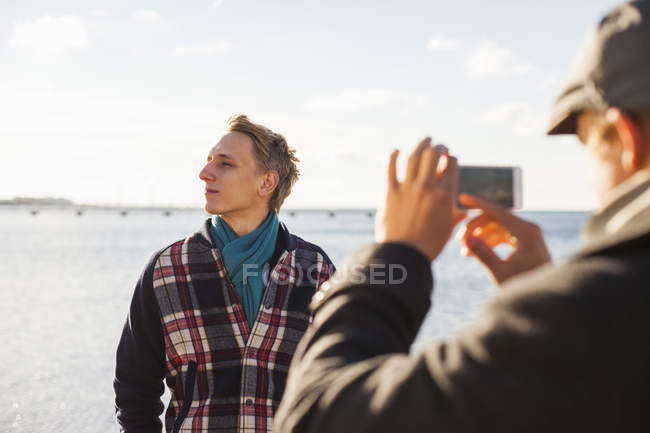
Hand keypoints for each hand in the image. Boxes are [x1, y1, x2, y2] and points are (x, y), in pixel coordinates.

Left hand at [375, 137, 466, 261]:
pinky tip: (396, 151)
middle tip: (438, 145)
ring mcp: (408, 189)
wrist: (404, 255)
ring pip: (414, 157)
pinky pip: (391, 169)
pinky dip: (393, 157)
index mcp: (446, 196)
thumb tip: (464, 213)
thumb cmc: (428, 246)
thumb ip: (454, 217)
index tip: (450, 157)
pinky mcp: (390, 193)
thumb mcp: (447, 230)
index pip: (451, 167)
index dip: (452, 158)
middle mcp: (428, 188)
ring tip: (425, 140)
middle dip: (438, 147)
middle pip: (434, 156)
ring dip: (420, 145)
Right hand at [457, 193, 550, 284]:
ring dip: (481, 236)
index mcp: (526, 232)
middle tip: (459, 238)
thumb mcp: (501, 272)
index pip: (498, 212)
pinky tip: (476, 252)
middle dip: (476, 226)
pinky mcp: (526, 243)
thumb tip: (467, 239)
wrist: (545, 300)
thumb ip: (483, 254)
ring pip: (498, 227)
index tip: (462, 197)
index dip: (478, 204)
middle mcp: (529, 229)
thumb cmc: (525, 287)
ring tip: (465, 251)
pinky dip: (490, 241)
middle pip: (497, 218)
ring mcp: (529, 236)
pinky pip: (504, 235)